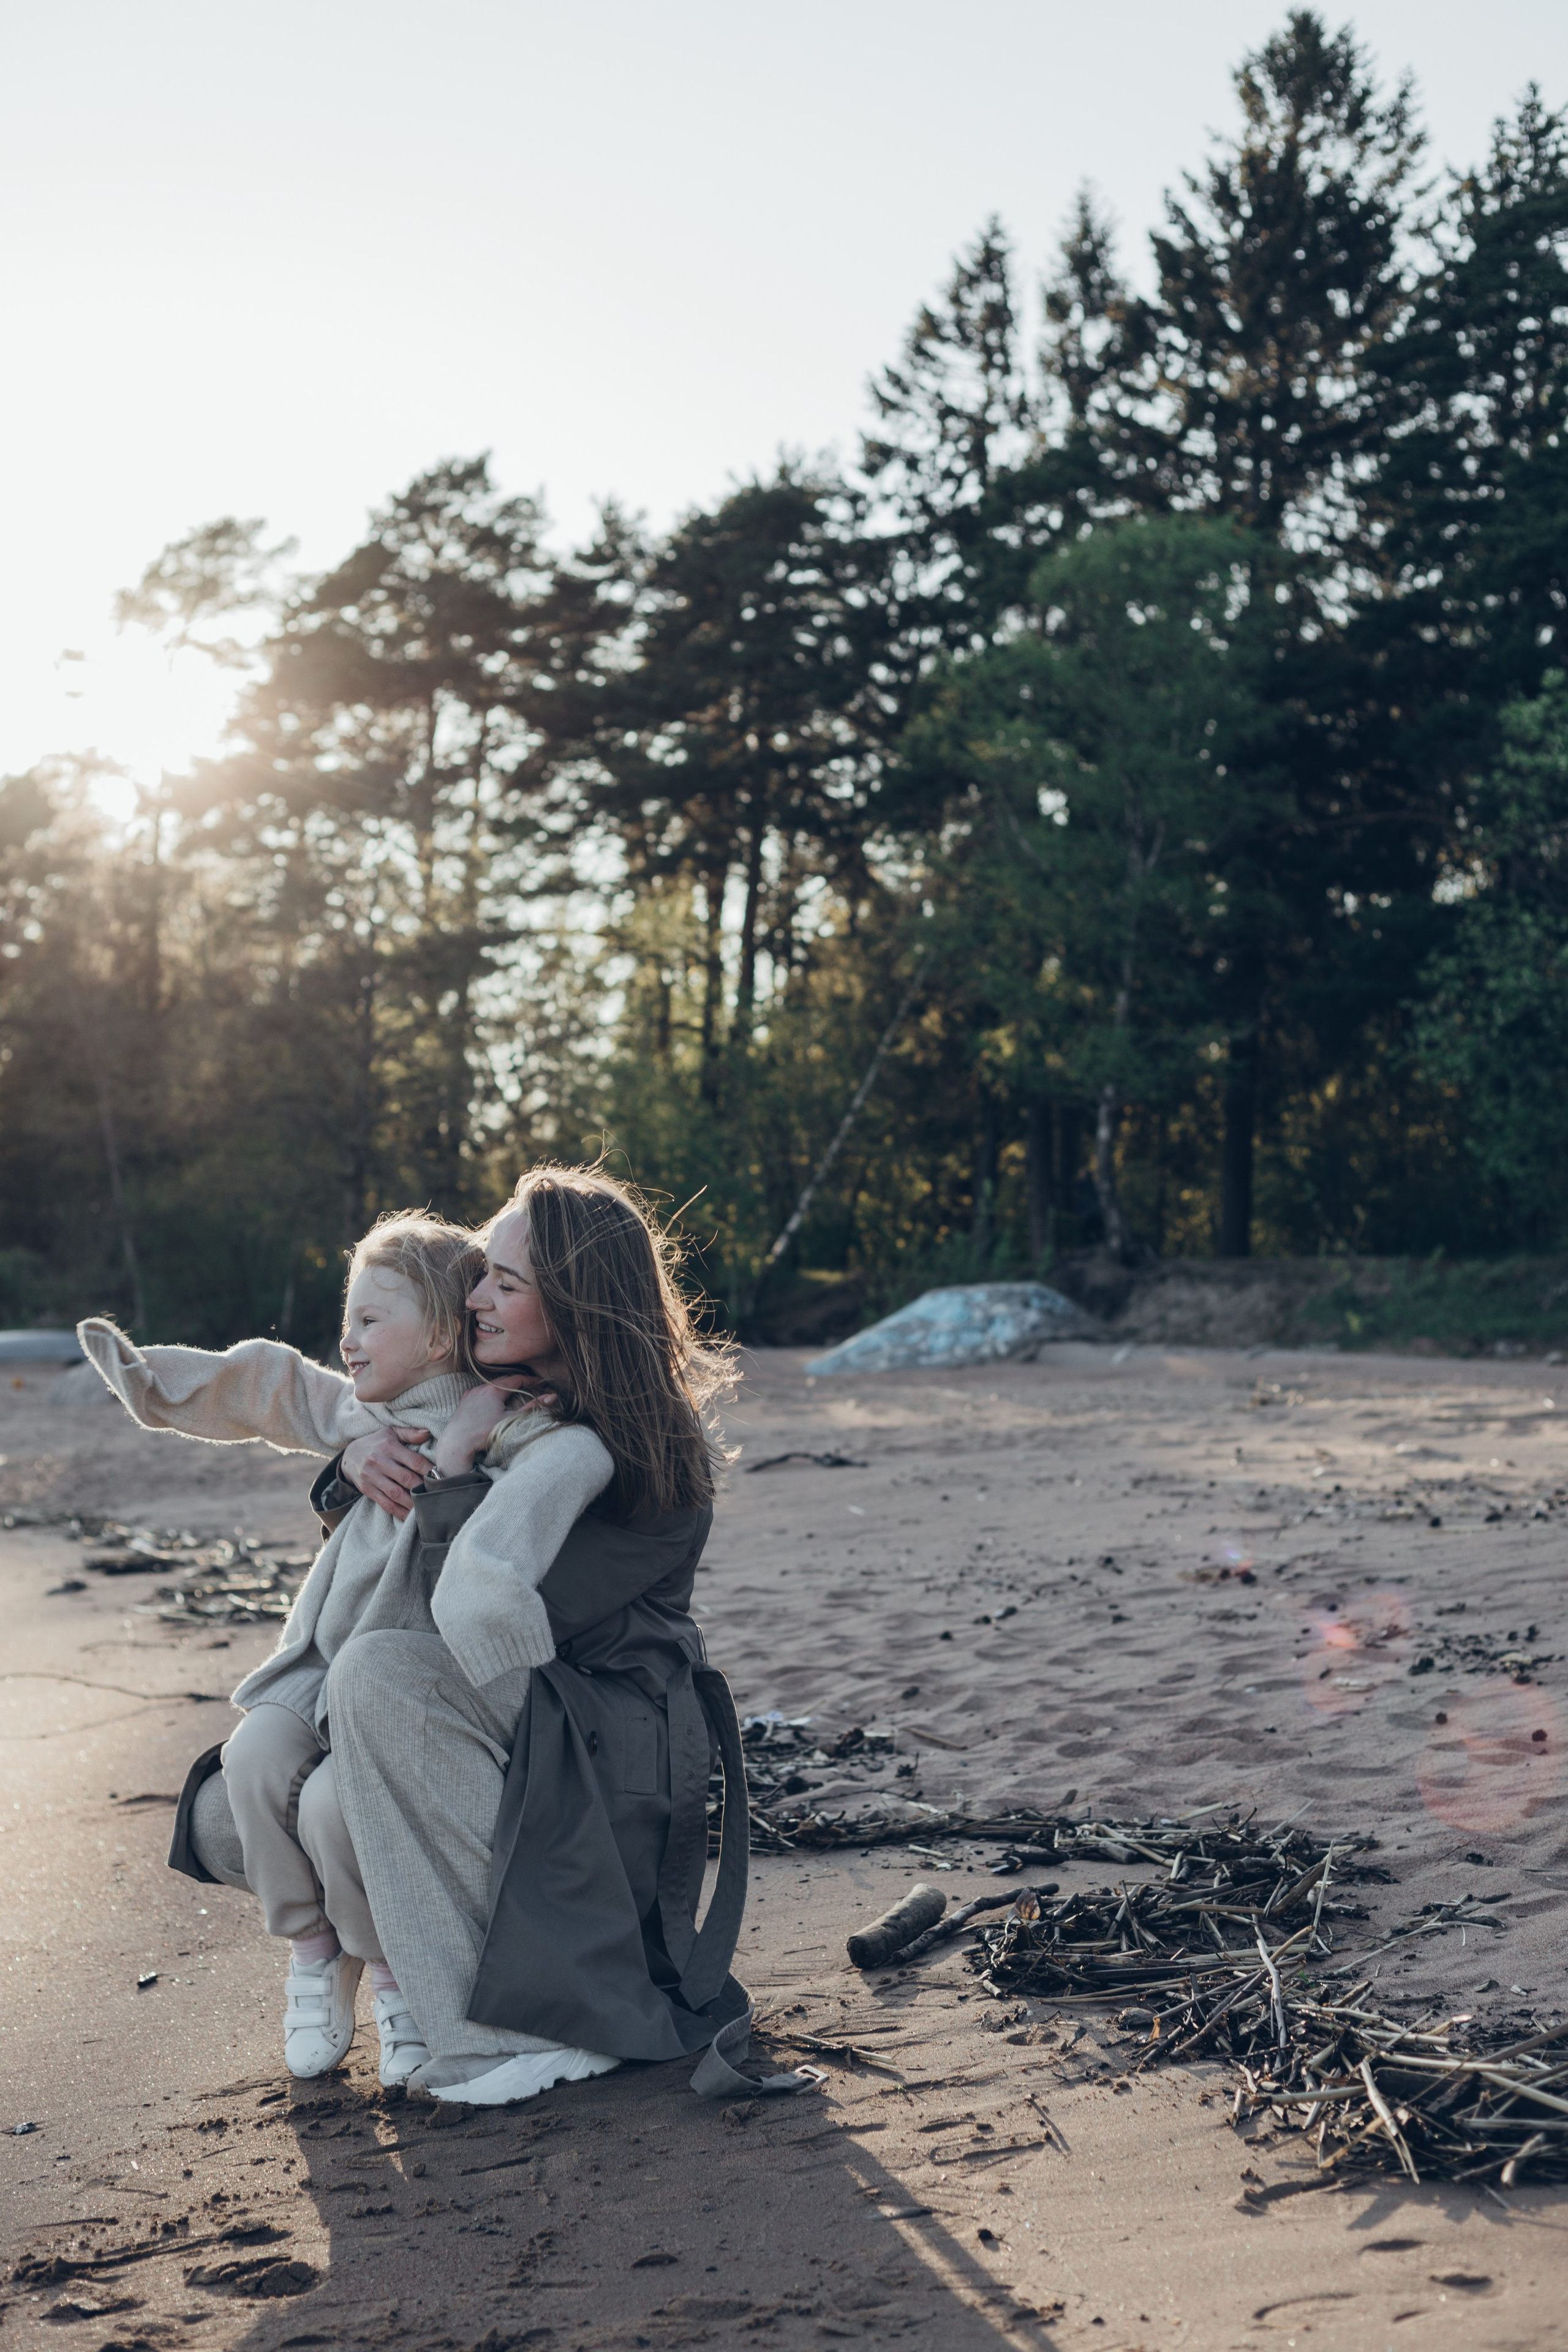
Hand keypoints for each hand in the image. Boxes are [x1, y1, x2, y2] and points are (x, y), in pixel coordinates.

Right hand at [340, 1425, 431, 1520]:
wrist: (349, 1455)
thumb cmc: (377, 1443)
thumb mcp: (391, 1432)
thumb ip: (410, 1433)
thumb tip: (428, 1433)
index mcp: (389, 1447)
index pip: (414, 1460)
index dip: (429, 1470)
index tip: (442, 1477)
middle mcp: (379, 1462)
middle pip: (406, 1479)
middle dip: (423, 1488)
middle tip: (438, 1495)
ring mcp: (372, 1477)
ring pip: (396, 1494)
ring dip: (413, 1503)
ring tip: (427, 1508)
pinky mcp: (367, 1490)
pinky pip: (385, 1504)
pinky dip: (399, 1512)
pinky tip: (410, 1517)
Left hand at [431, 1380, 552, 1477]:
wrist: (457, 1442)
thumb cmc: (484, 1432)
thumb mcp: (512, 1420)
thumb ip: (532, 1407)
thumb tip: (552, 1397)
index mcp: (494, 1390)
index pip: (516, 1379)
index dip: (530, 1380)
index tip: (540, 1382)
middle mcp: (481, 1387)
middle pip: (503, 1381)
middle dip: (517, 1382)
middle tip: (529, 1386)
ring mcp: (471, 1393)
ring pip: (490, 1386)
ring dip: (502, 1388)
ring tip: (513, 1393)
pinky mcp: (464, 1400)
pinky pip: (480, 1392)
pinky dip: (490, 1393)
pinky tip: (493, 1401)